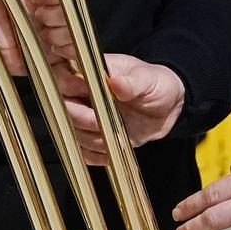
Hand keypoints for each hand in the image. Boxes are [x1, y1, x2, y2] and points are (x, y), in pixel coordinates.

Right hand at [54, 53, 184, 166]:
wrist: (167, 106)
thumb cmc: (156, 84)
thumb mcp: (149, 79)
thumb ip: (133, 82)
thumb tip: (117, 83)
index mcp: (92, 74)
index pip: (63, 78)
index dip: (71, 88)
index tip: (91, 98)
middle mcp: (84, 95)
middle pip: (63, 108)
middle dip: (81, 118)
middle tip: (101, 122)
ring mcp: (87, 117)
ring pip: (73, 132)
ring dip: (92, 139)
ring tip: (117, 138)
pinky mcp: (94, 137)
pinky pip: (83, 151)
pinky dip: (95, 156)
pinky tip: (111, 152)